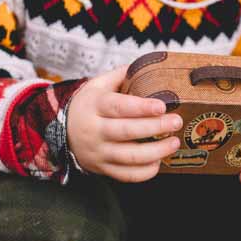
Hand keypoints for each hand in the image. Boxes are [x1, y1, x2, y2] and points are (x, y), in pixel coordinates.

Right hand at [67, 66, 183, 182]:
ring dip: (156, 151)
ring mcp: (98, 152)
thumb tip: (150, 65)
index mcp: (94, 106)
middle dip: (155, 127)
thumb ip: (122, 75)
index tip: (162, 106)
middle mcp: (95, 130)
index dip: (141, 107)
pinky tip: (159, 161)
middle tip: (176, 121)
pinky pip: (126, 175)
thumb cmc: (88, 106)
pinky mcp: (103, 169)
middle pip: (127, 131)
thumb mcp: (97, 85)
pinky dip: (145, 172)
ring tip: (174, 143)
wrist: (63, 132)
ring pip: (129, 156)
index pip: (118, 107)